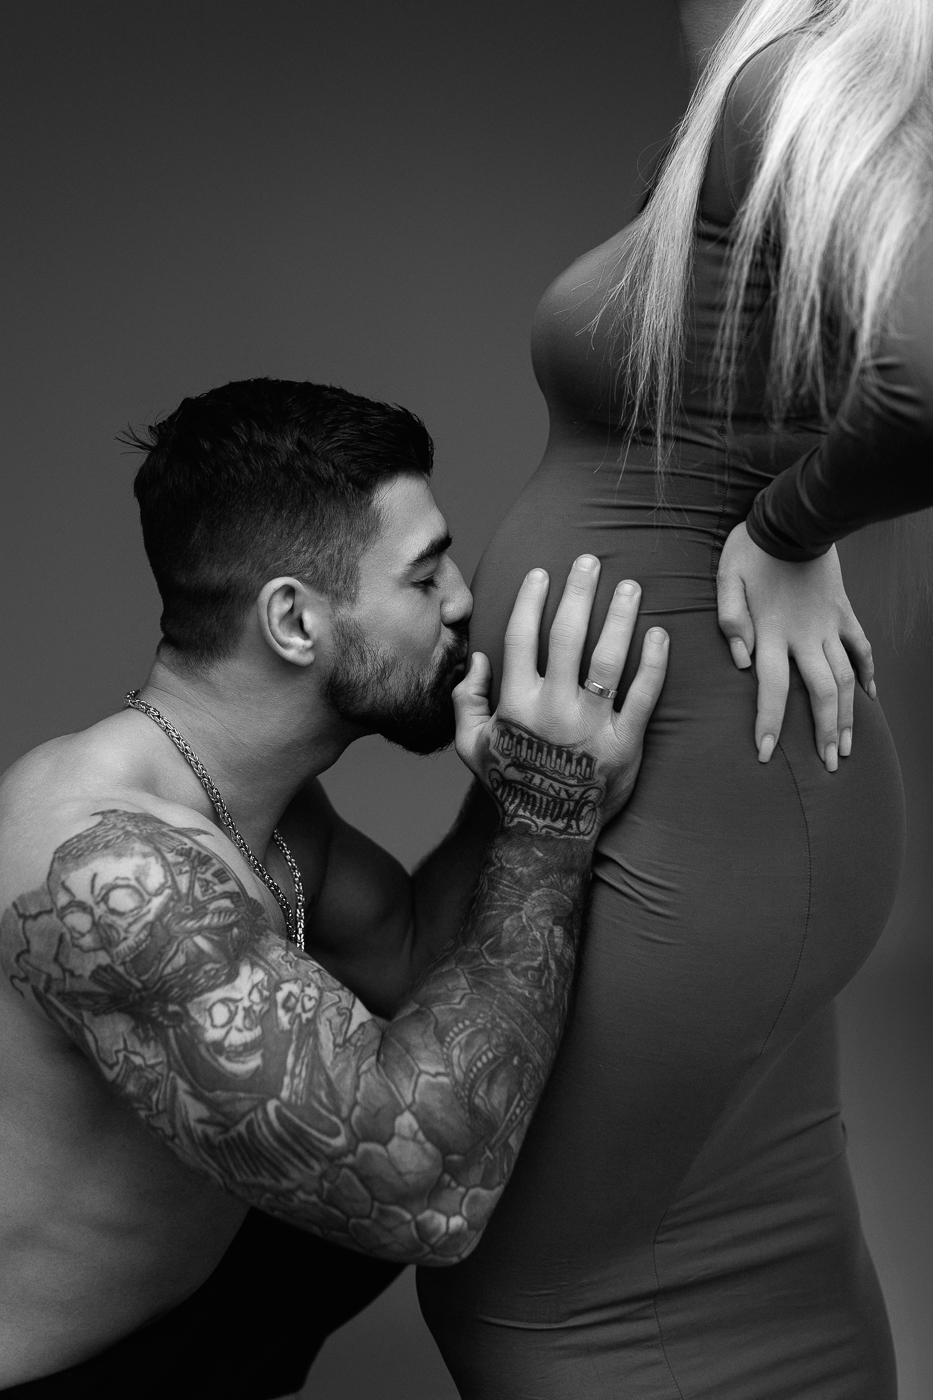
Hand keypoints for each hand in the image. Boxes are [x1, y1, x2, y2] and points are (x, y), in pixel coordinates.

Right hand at [454, 555, 668, 834]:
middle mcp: (555, 708)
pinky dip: (654, 663)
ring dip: (620, 617)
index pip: (523, 637)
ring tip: (630, 585)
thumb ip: (465, 701)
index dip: (532, 600)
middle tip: (590, 560)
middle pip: (568, 637)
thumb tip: (478, 658)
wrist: (547, 831)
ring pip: (609, 659)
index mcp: (518, 703)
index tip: (542, 573)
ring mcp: (593, 725)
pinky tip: (659, 633)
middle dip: (579, 593)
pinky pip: (644, 696)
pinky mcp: (626, 744)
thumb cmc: (509, 784)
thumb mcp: (470, 746)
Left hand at [717, 521, 874, 770]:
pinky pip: (862, 647)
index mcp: (771, 632)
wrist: (794, 518)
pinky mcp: (844, 613)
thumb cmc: (751, 551)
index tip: (764, 755)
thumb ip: (730, 622)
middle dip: (824, 733)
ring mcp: (829, 626)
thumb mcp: (726, 580)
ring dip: (848, 715)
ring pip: (846, 679)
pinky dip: (869, 673)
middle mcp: (805, 636)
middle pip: (820, 693)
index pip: (770, 689)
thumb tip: (741, 662)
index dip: (768, 724)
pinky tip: (871, 697)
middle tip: (829, 767)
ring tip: (847, 747)